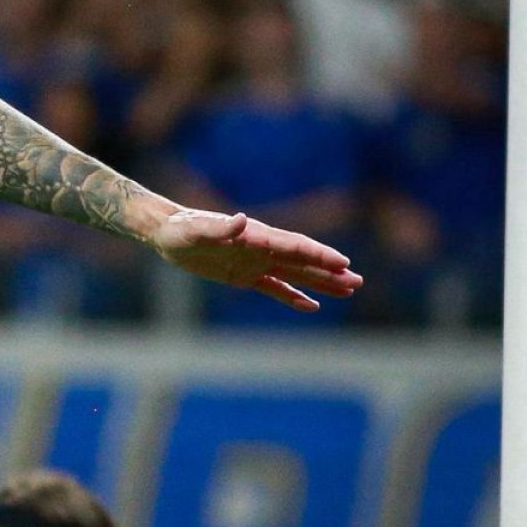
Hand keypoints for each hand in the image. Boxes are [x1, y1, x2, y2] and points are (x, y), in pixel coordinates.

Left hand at [150, 210, 360, 311]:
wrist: (167, 234)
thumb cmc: (182, 229)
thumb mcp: (198, 229)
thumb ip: (220, 228)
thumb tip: (239, 220)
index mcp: (257, 236)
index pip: (295, 247)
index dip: (319, 255)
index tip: (343, 263)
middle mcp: (262, 249)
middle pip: (303, 261)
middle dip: (330, 271)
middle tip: (358, 281)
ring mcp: (255, 263)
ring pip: (295, 275)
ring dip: (321, 282)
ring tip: (347, 290)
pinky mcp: (243, 276)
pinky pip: (274, 288)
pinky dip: (293, 297)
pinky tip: (312, 306)